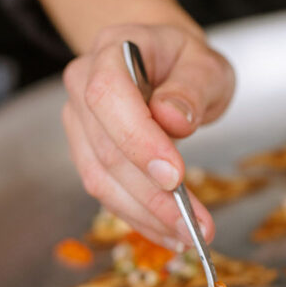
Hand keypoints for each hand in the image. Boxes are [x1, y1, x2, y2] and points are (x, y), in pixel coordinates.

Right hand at [62, 21, 234, 247]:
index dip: (138, 140)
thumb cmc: (184, 62)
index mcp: (112, 50)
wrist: (163, 63)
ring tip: (189, 236)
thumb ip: (192, 87)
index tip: (175, 176)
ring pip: (101, 178)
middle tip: (195, 224)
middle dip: (152, 194)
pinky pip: (107, 191)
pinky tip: (171, 233)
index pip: (109, 96)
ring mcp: (80, 121)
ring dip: (145, 215)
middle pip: (106, 147)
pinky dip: (139, 217)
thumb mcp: (205, 64)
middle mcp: (83, 85)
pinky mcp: (86, 152)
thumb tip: (172, 118)